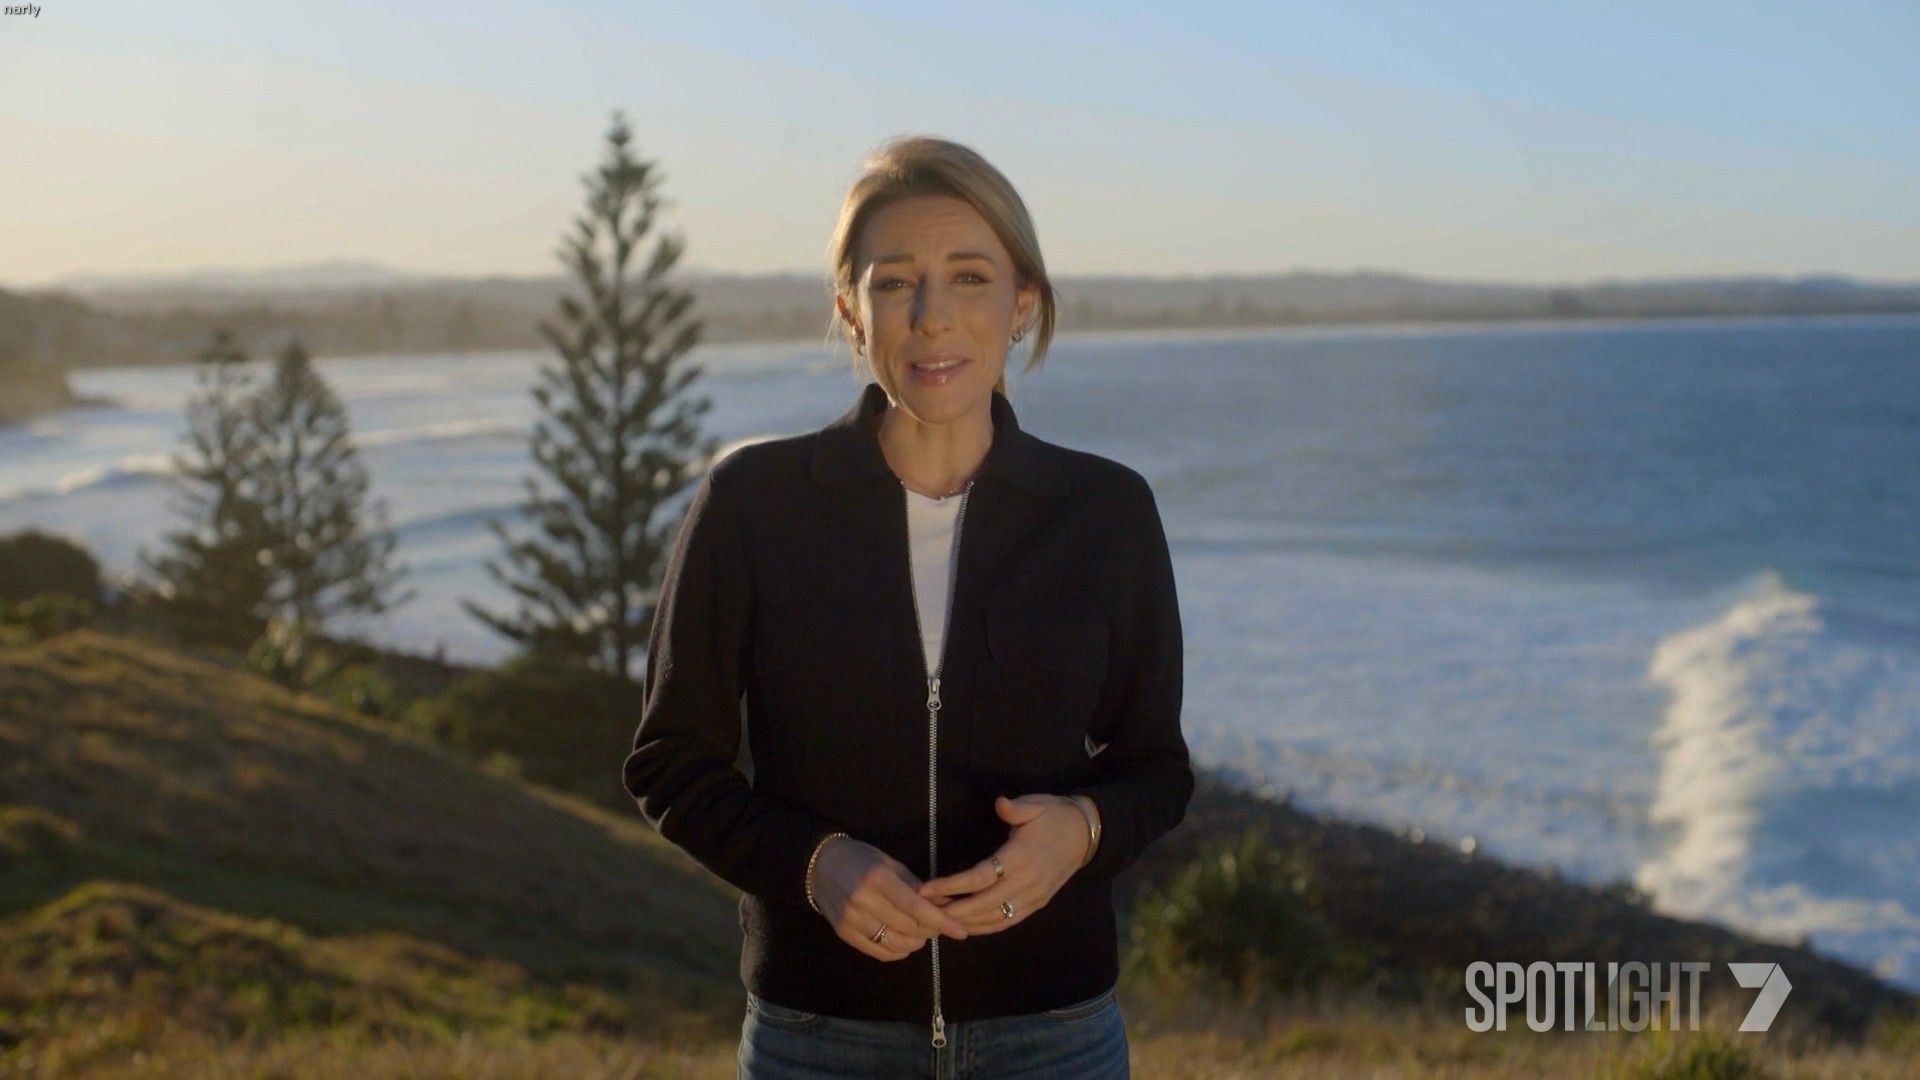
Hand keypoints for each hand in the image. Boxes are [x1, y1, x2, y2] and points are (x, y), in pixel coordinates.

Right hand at [813, 835, 970, 961]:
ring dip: (916, 942)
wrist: (820, 865)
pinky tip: (904, 940)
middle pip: (908, 928)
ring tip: (921, 932)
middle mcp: (862, 901)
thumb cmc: (861, 859)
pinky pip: (880, 952)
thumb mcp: (890, 863)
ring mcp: (851, 920)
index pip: (915, 907)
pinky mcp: (844, 935)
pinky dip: (899, 950)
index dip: (941, 921)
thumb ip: (917, 886)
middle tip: (938, 924)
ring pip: (896, 944)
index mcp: (877, 879)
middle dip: (930, 929)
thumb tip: (946, 903)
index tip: (960, 930)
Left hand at [914, 794, 1091, 935]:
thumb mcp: (1037, 804)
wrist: (1087, 835)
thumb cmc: (1056, 816)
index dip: (952, 885)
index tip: (927, 889)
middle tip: (924, 912)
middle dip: (952, 911)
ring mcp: (1033, 897)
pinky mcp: (1037, 904)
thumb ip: (1016, 808)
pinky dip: (985, 927)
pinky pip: (1008, 921)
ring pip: (995, 918)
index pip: (980, 877)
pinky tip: (967, 926)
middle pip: (983, 905)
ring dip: (966, 922)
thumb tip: (999, 804)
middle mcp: (1026, 883)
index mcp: (1021, 857)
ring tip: (939, 920)